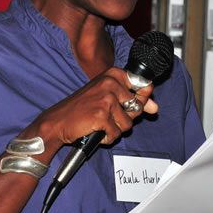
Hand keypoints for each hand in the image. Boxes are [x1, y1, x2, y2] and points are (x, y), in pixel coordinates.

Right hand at [34, 67, 157, 147]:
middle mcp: (111, 83)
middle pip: (137, 107)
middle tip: (106, 115)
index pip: (144, 86)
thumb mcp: (107, 97)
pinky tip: (96, 130)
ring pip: (128, 124)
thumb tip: (154, 107)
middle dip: (125, 117)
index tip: (125, 104)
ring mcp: (107, 99)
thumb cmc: (81, 108)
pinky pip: (117, 134)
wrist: (58, 121)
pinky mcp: (102, 116)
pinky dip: (108, 137)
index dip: (140, 99)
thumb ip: (133, 100)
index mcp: (113, 74)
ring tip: (100, 123)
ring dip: (116, 129)